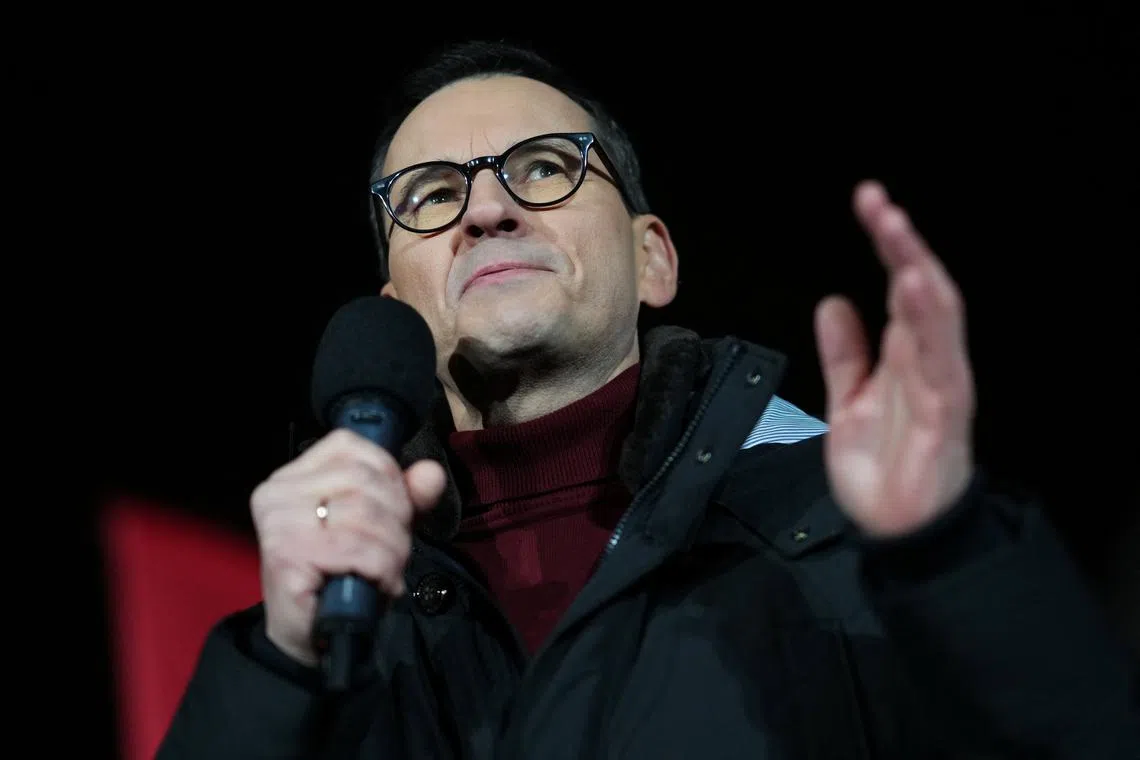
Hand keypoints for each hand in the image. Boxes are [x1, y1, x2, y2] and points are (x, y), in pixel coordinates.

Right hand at [250, 429, 445, 665]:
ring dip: (392, 549)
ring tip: (385, 570)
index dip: (388, 476)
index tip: (394, 510)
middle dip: (396, 519)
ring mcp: (279, 523)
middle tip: (393, 551)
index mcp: (293, 475)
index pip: (351, 446)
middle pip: (364, 481)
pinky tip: (376, 583)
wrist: (309, 635)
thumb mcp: (380, 526)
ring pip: (366, 514)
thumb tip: (431, 472)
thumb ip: (407, 496)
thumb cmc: (341, 575)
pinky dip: (381, 568)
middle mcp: (278, 492)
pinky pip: (359, 548)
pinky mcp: (287, 556)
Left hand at [814, 181, 975, 537]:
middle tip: (878, 203)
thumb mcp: (846, 402)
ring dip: (916, 269)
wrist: (894, 531)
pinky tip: (914, 289)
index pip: (899, 287)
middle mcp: (926, 362)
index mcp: (904, 355)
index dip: (887, 245)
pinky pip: (939, 361)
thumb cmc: (881, 468)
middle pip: (920, 290)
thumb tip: (833, 301)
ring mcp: (938, 385)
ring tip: (895, 231)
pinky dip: (928, 323)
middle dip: (901, 244)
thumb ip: (843, 354)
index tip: (868, 203)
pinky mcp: (944, 414)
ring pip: (936, 316)